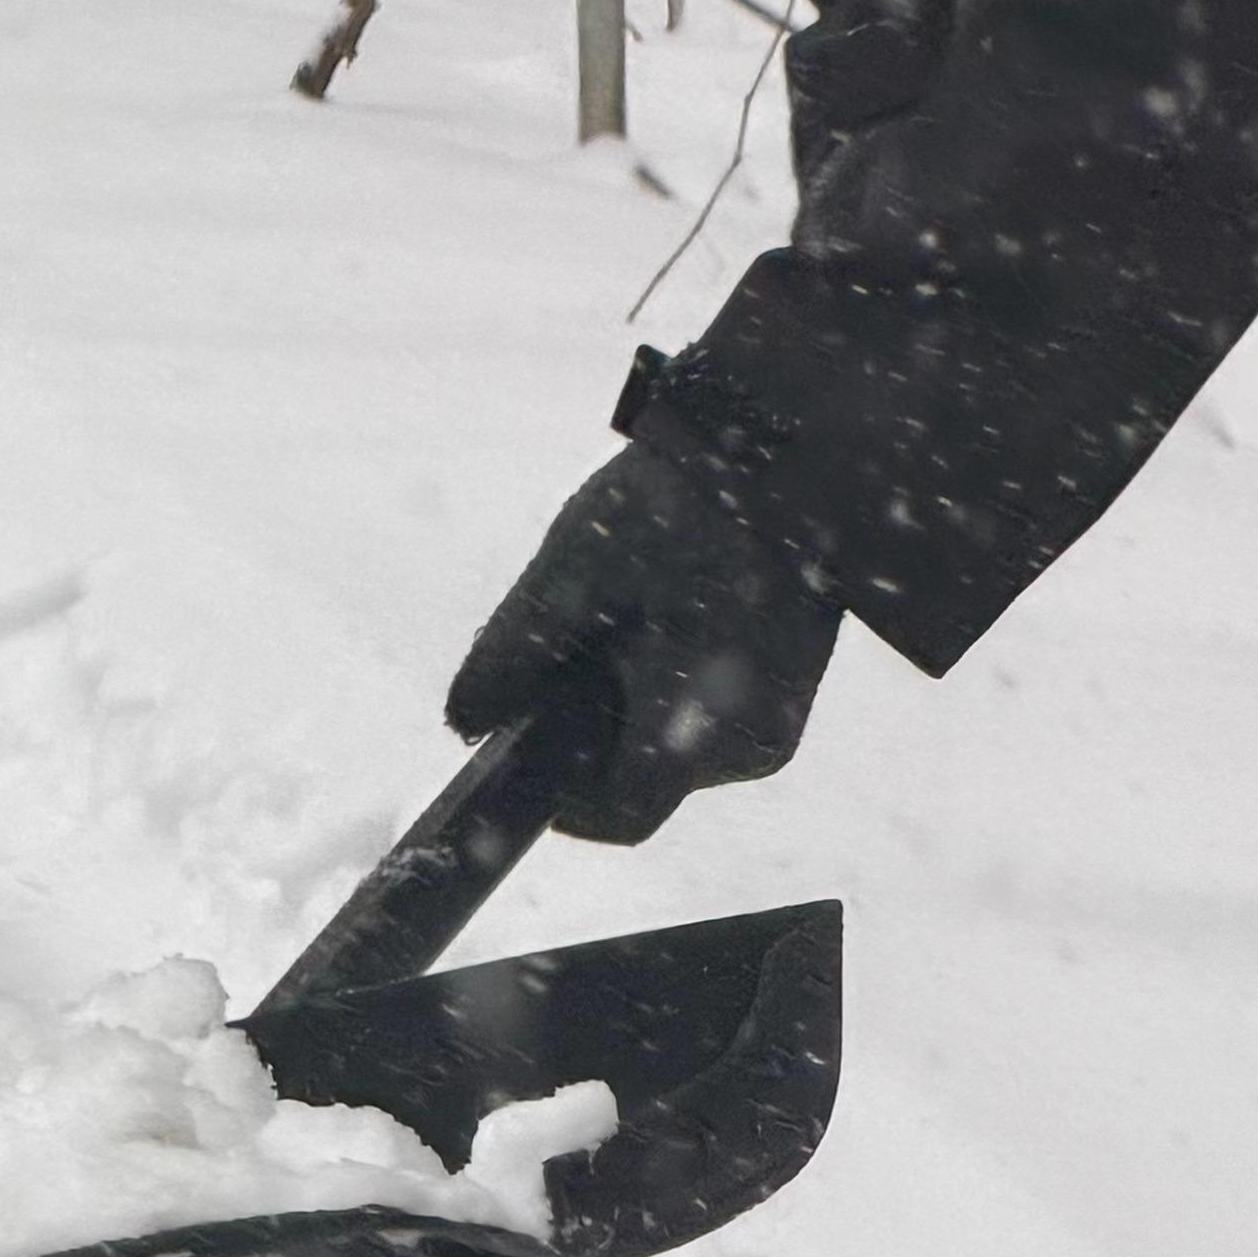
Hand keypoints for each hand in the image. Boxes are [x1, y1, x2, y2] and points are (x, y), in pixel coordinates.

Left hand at [446, 438, 840, 843]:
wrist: (790, 442)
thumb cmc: (682, 502)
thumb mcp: (574, 572)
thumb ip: (511, 655)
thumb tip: (462, 720)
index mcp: (700, 732)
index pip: (616, 815)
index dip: (559, 795)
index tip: (525, 740)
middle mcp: (753, 745)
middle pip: (644, 777)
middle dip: (594, 726)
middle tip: (573, 641)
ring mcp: (783, 717)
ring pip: (679, 744)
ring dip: (634, 698)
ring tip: (625, 607)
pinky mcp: (795, 686)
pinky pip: (716, 712)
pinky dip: (675, 678)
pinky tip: (665, 605)